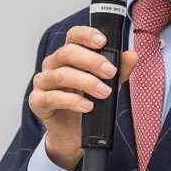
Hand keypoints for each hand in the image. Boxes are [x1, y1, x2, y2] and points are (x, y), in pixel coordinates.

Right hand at [28, 25, 138, 170]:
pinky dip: (72, 101)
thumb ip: (120, 71)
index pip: (73, 36)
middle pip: (67, 53)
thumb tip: (132, 55)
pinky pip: (52, 97)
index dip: (86, 35)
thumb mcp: (107, 85)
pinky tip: (87, 106)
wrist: (73, 135)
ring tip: (104, 92)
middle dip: (91, 61)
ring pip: (61, 74)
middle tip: (110, 72)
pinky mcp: (37, 101)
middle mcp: (52, 65)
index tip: (103, 41)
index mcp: (67, 56)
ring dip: (86, 82)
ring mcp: (42, 82)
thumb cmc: (87, 103)